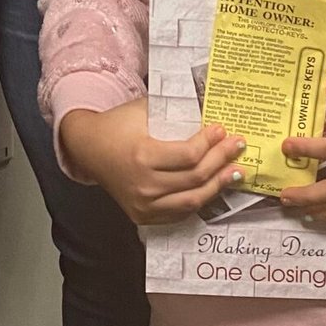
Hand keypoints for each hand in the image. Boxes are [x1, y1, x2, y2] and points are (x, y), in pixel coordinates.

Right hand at [60, 98, 248, 226]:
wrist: (88, 148)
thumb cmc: (116, 125)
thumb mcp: (143, 110)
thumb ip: (175, 112)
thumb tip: (210, 110)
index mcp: (142, 155)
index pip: (189, 155)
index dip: (210, 143)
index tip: (222, 130)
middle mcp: (143, 185)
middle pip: (195, 178)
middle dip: (221, 160)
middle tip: (237, 146)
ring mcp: (143, 205)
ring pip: (192, 201)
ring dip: (218, 185)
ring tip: (235, 172)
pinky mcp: (143, 216)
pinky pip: (180, 213)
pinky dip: (199, 200)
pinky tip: (212, 187)